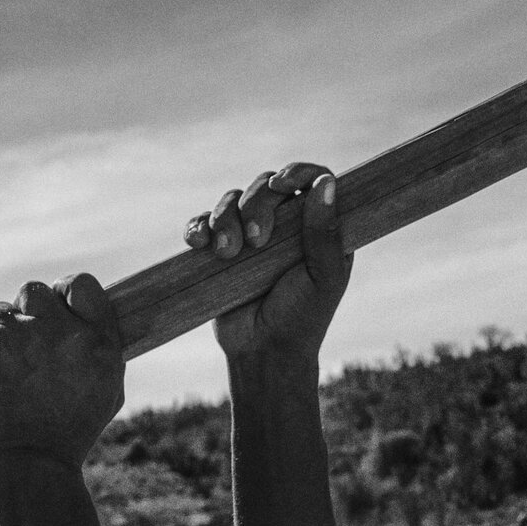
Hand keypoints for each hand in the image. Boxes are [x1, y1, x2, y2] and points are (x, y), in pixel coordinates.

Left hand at [0, 275, 123, 469]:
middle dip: (27, 310)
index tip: (57, 307)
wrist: (36, 461)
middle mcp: (60, 331)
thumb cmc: (74, 431)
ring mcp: (20, 337)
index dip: (65, 291)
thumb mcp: (110, 388)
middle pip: (33, 290)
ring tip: (2, 361)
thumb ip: (100, 348)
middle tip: (25, 337)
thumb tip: (82, 322)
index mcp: (98, 339)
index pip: (81, 283)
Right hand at [189, 162, 349, 361]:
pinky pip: (204, 222)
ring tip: (227, 253)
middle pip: (267, 185)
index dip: (298, 173)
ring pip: (232, 199)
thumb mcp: (323, 278)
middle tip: (257, 241)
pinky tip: (200, 244)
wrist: (263, 352)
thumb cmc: (301, 318)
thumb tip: (327, 183)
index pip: (313, 180)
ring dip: (225, 218)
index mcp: (318, 227)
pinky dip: (199, 227)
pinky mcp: (220, 248)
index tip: (284, 186)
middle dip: (256, 205)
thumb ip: (325, 233)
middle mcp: (286, 225)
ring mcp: (250, 234)